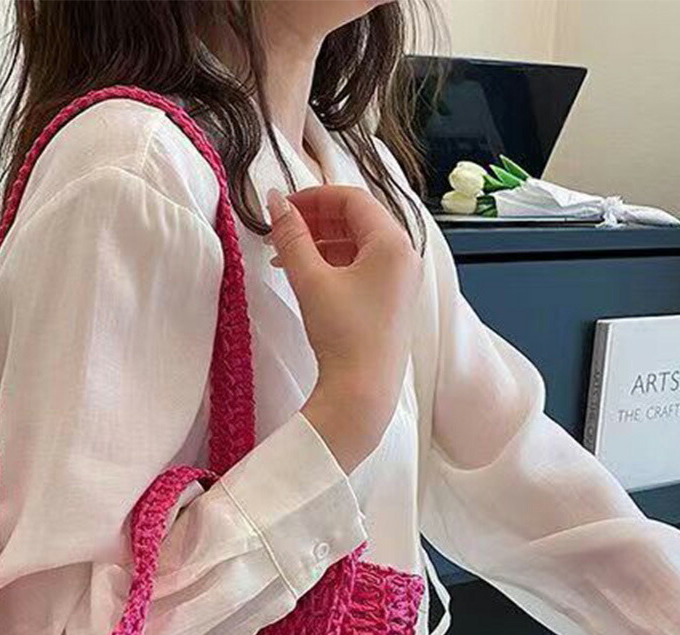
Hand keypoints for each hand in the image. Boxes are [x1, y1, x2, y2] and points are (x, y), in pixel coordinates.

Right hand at [266, 184, 423, 473]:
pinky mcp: (391, 302)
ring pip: (358, 244)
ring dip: (321, 242)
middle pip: (357, 220)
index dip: (313, 197)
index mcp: (392, 242)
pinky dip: (334, 263)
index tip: (282, 207)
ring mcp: (400, 281)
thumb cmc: (343, 335)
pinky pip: (363, 268)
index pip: (352, 199)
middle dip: (316, 220)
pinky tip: (306, 275)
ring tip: (286, 255)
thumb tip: (275, 202)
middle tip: (281, 229)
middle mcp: (404, 257)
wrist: (362, 392)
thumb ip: (291, 236)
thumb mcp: (311, 280)